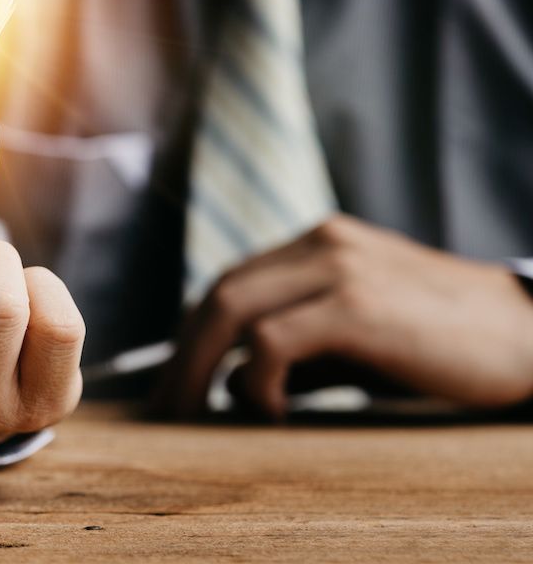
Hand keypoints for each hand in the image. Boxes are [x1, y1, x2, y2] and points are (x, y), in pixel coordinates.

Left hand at [155, 214, 532, 418]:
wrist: (531, 337)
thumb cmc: (445, 345)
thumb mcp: (360, 340)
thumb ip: (298, 352)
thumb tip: (231, 384)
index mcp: (319, 245)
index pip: (231, 283)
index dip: (191, 334)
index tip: (172, 383)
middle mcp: (320, 244)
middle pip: (219, 293)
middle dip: (180, 354)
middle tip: (164, 409)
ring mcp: (338, 268)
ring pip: (232, 309)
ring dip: (197, 367)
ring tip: (193, 416)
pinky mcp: (357, 304)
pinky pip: (271, 339)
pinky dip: (254, 379)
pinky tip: (269, 410)